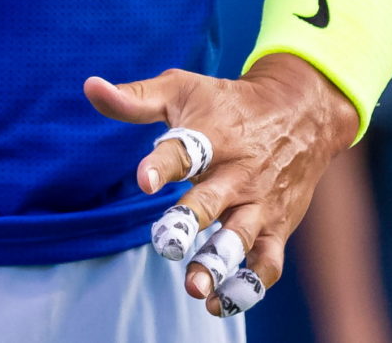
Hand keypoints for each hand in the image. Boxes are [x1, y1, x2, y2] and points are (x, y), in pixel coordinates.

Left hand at [86, 54, 358, 314]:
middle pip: (212, 201)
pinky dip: (248, 287)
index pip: (186, 150)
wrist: (301, 113)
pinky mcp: (276, 227)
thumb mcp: (182, 90)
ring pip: (240, 238)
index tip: (144, 180)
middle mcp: (237, 173)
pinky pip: (267, 264)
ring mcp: (258, 203)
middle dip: (189, 224)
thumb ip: (135, 100)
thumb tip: (90, 87)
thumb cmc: (227, 103)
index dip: (163, 164)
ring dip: (218, 263)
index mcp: (212, 137)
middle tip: (168, 246)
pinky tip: (218, 303)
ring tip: (195, 287)